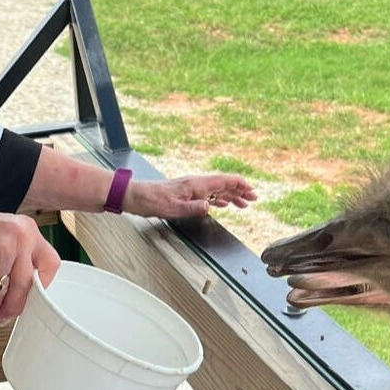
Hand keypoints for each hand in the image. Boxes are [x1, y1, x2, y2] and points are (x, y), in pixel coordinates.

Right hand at [0, 200, 60, 324]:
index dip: (43, 284)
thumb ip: (17, 255)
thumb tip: (22, 289)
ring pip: (6, 293)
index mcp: (27, 230)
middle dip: (15, 306)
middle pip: (27, 284)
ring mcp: (0, 251)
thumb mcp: (4, 231)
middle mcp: (18, 238)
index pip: (50, 263)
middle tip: (7, 315)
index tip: (33, 295)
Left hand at [126, 173, 256, 218]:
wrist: (135, 196)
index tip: (252, 192)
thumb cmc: (152, 201)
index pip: (224, 181)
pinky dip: (218, 199)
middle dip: (240, 191)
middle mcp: (196, 184)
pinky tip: (222, 203)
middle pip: (223, 184)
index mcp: (196, 185)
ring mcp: (191, 188)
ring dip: (231, 196)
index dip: (240, 185)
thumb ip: (193, 208)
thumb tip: (210, 206)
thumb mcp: (173, 208)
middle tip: (254, 199)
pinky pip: (207, 195)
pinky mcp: (185, 194)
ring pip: (217, 190)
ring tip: (243, 203)